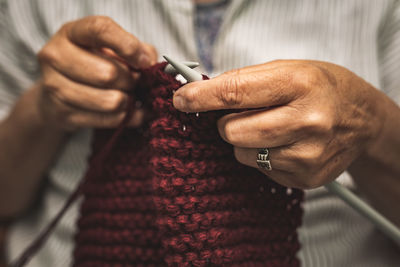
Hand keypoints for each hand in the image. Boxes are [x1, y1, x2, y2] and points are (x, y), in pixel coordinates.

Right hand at [35, 16, 156, 131]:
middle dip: (131, 81)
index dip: (127, 45)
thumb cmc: (93, 66)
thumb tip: (150, 63)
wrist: (58, 98)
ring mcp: (55, 86)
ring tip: (128, 96)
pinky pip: (109, 120)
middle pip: (108, 74)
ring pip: (111, 101)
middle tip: (135, 82)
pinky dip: (126, 117)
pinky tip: (130, 112)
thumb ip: (138, 49)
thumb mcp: (113, 50)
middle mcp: (56, 55)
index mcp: (71, 32)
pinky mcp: (62, 114)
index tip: (143, 61)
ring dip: (128, 101)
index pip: (100, 29)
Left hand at [172, 60, 384, 188]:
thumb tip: (199, 93)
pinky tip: (283, 144)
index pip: (235, 93)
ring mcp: (307, 154)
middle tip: (241, 114)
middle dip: (225, 123)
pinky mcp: (306, 177)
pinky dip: (261, 156)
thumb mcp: (286, 69)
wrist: (360, 118)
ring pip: (242, 153)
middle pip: (232, 131)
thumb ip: (242, 80)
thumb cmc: (320, 88)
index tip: (181, 99)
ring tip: (269, 128)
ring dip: (244, 141)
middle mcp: (306, 121)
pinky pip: (260, 169)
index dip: (201, 97)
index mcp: (298, 84)